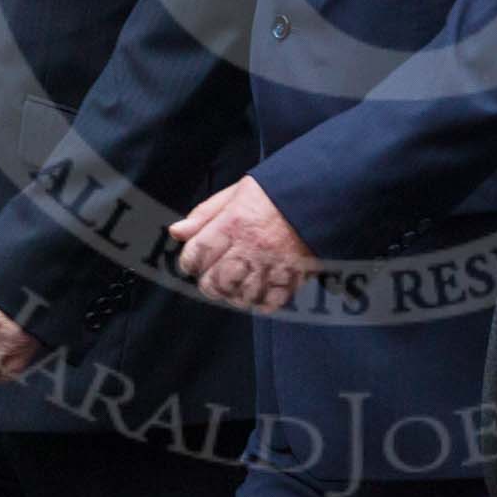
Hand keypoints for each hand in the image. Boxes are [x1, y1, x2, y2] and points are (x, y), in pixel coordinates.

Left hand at [170, 175, 319, 312]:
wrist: (320, 196)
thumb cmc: (275, 193)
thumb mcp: (236, 193)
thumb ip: (204, 214)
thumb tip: (176, 232)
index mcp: (232, 223)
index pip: (194, 256)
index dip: (190, 261)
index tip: (196, 259)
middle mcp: (249, 247)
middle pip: (212, 282)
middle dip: (208, 280)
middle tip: (215, 272)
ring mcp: (270, 265)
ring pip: (236, 296)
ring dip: (231, 292)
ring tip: (236, 280)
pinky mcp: (290, 278)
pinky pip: (265, 303)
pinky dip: (257, 300)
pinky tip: (256, 288)